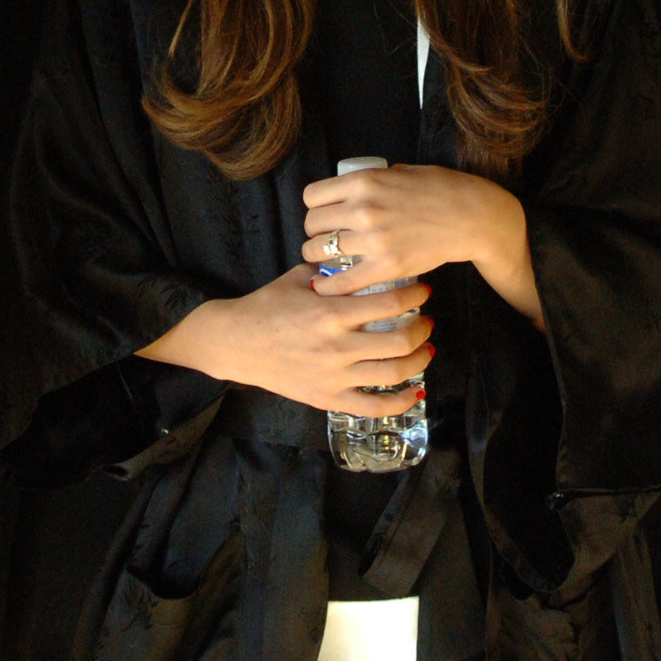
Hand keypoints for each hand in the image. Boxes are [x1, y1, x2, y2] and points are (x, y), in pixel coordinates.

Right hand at [142, 265, 433, 412]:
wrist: (234, 342)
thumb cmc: (267, 306)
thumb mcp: (299, 278)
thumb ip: (332, 269)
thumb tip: (360, 254)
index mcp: (331, 312)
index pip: (390, 303)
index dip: (415, 295)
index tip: (423, 291)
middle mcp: (337, 346)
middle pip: (400, 340)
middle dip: (423, 329)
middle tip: (427, 320)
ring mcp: (334, 376)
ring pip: (393, 373)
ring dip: (419, 360)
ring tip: (425, 348)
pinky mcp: (328, 399)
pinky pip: (374, 407)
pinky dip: (401, 401)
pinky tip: (415, 390)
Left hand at [301, 162, 538, 326]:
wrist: (471, 217)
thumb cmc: (440, 190)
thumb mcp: (401, 171)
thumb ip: (373, 180)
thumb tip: (351, 190)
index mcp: (364, 180)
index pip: (312, 196)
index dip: (314, 207)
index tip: (322, 215)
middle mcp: (363, 208)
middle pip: (312, 224)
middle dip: (314, 232)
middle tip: (324, 239)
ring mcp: (374, 239)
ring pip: (319, 251)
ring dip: (317, 257)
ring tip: (325, 261)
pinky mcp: (386, 266)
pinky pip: (342, 281)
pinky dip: (329, 286)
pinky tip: (326, 287)